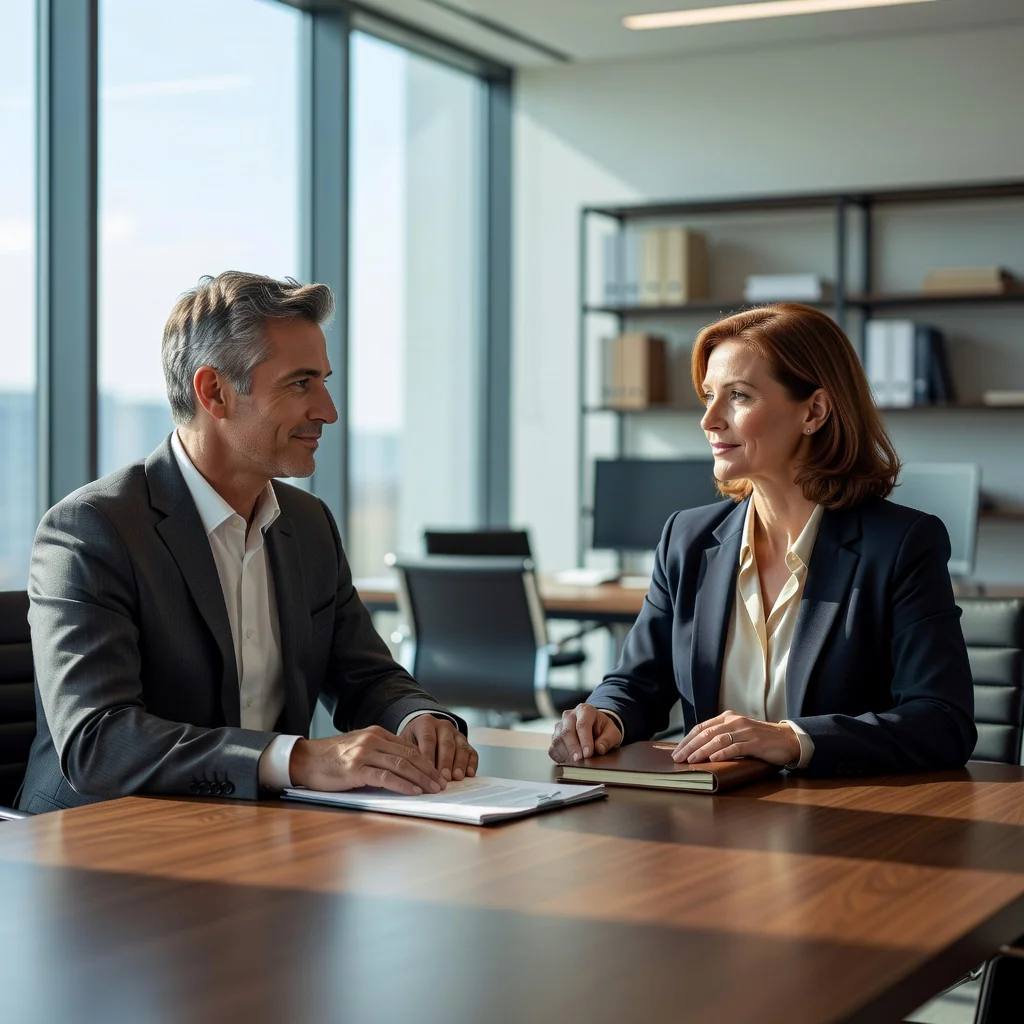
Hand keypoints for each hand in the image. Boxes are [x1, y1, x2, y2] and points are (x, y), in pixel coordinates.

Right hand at [289, 726, 445, 795]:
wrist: (306, 759)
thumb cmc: (333, 758)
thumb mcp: (360, 747)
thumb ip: (381, 752)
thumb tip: (405, 765)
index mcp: (377, 733)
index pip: (409, 747)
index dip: (427, 761)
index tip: (439, 773)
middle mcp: (373, 740)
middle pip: (409, 755)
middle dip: (430, 770)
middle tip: (443, 783)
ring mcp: (364, 754)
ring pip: (401, 765)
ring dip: (421, 778)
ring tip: (434, 789)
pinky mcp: (356, 770)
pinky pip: (385, 777)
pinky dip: (402, 784)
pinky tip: (413, 791)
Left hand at [400, 715, 478, 781]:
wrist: (423, 730)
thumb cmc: (413, 740)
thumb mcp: (406, 742)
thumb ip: (408, 753)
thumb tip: (408, 773)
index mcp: (426, 723)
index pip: (428, 738)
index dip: (429, 755)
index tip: (428, 770)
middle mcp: (443, 726)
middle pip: (446, 743)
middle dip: (446, 762)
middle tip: (444, 777)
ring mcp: (456, 734)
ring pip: (461, 747)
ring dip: (459, 764)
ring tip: (457, 777)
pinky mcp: (466, 743)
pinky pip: (471, 752)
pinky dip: (472, 763)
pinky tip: (470, 774)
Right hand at [548, 704, 622, 763]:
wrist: (595, 728)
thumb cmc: (603, 730)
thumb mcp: (612, 732)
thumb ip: (608, 739)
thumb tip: (600, 748)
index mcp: (585, 710)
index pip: (582, 724)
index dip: (584, 740)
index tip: (588, 753)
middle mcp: (569, 715)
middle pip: (567, 731)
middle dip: (573, 748)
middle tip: (579, 760)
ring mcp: (560, 725)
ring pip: (557, 740)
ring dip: (566, 753)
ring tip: (575, 764)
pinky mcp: (555, 737)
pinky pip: (553, 748)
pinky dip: (559, 757)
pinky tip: (568, 762)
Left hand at [672, 711, 799, 765]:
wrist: (787, 739)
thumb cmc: (759, 739)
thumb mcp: (738, 733)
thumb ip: (721, 737)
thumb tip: (698, 750)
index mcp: (727, 717)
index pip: (702, 727)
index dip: (688, 739)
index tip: (677, 750)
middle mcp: (734, 721)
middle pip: (706, 733)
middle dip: (690, 746)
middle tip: (679, 758)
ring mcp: (745, 731)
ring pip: (718, 739)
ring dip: (702, 750)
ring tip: (691, 760)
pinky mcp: (754, 742)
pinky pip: (735, 747)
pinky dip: (722, 753)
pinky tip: (713, 759)